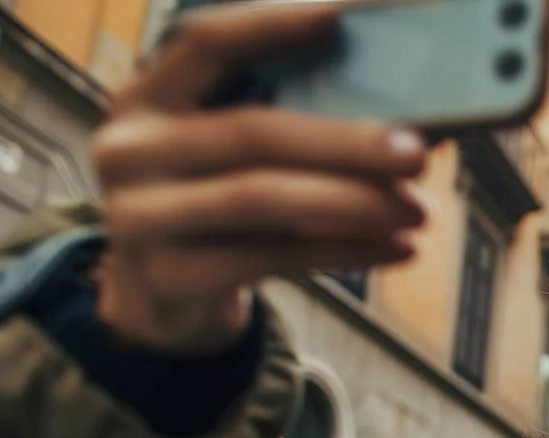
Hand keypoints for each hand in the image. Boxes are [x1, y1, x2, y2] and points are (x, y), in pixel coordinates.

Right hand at [92, 3, 428, 354]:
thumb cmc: (214, 210)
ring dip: (355, 203)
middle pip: (252, 132)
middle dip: (346, 142)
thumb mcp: (225, 157)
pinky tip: (396, 248)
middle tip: (416, 154)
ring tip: (417, 210)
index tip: (342, 17)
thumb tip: (402, 116)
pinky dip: (346, 252)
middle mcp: (131, 149)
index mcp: (146, 98)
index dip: (272, 25)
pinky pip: (272, 258)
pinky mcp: (167, 277)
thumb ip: (286, 124)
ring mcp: (139, 216)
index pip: (206, 43)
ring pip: (263, 198)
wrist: (156, 299)